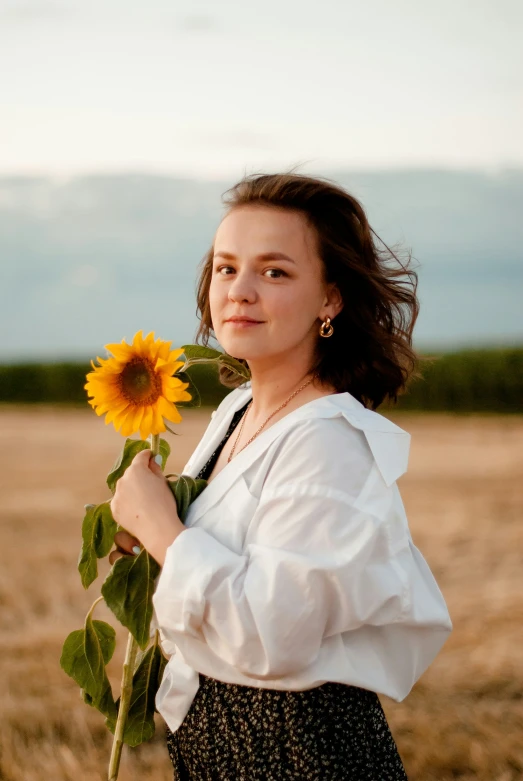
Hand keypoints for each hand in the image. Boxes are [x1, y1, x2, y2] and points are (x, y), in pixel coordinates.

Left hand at [109, 449, 185, 565]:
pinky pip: (121, 501)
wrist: (156, 528)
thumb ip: (155, 468)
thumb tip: (152, 460)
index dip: (148, 456)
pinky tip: (137, 511)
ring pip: (125, 487)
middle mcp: (123, 480)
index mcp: (136, 470)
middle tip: (151, 486)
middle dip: (140, 476)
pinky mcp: (114, 508)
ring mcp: (116, 495)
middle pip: (132, 473)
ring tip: (144, 501)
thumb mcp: (163, 482)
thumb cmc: (164, 503)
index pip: (141, 456)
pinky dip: (127, 503)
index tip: (153, 459)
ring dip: (132, 489)